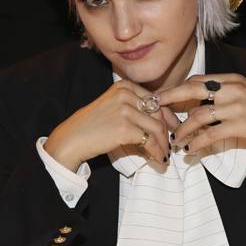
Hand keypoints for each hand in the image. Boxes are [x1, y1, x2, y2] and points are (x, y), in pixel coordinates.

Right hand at [44, 80, 178, 170]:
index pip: (155, 100)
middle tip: (168, 145)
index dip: (167, 115)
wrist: (72, 138)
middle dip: (166, 131)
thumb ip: (133, 107)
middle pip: (158, 113)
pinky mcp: (124, 128)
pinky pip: (149, 141)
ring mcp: (125, 110)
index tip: (173, 127)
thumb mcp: (113, 106)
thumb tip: (161, 120)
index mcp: (124, 86)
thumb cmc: (92, 126)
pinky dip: (156, 151)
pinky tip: (158, 159)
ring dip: (163, 144)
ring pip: (156, 128)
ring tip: (164, 155)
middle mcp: (126, 94)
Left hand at [158, 73, 245, 154]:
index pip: (196, 80)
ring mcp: (236, 106)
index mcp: (231, 79)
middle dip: (169, 99)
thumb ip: (222, 93)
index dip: (176, 89)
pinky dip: (197, 143)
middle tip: (153, 110)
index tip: (160, 97)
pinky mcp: (241, 125)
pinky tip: (190, 150)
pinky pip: (211, 134)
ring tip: (175, 141)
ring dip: (183, 130)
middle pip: (192, 90)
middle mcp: (231, 89)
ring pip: (198, 116)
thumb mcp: (245, 92)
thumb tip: (196, 102)